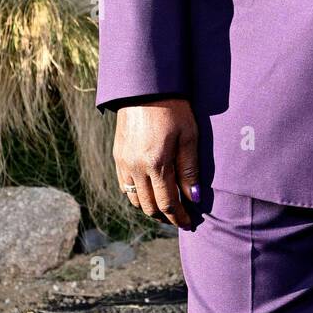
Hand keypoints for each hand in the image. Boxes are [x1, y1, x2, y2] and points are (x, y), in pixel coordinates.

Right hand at [114, 98, 198, 228]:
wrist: (146, 88)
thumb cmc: (174, 109)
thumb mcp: (189, 137)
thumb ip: (190, 170)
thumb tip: (194, 198)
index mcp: (156, 164)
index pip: (167, 203)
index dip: (178, 217)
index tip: (188, 223)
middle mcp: (136, 168)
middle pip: (149, 206)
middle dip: (165, 216)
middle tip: (179, 217)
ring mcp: (123, 163)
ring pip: (134, 199)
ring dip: (150, 207)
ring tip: (166, 206)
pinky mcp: (117, 156)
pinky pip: (124, 186)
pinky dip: (137, 194)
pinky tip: (149, 190)